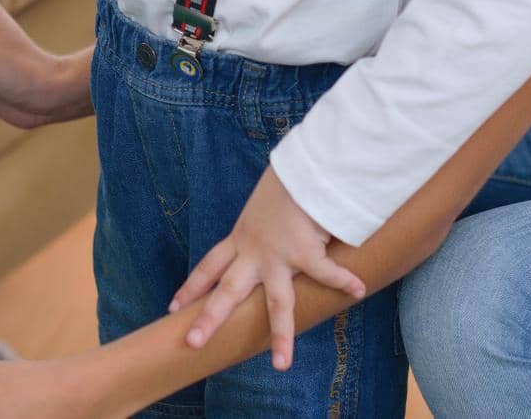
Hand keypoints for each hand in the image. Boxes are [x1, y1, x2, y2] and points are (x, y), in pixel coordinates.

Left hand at [168, 166, 365, 370]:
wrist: (297, 166)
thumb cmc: (285, 182)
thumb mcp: (263, 207)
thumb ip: (264, 225)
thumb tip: (273, 232)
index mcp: (240, 239)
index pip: (209, 266)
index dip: (191, 288)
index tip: (174, 307)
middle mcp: (254, 252)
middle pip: (227, 291)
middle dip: (209, 319)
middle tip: (193, 342)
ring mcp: (278, 256)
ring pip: (276, 303)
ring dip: (280, 335)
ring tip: (281, 365)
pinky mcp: (305, 252)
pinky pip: (325, 273)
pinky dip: (344, 281)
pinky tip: (356, 290)